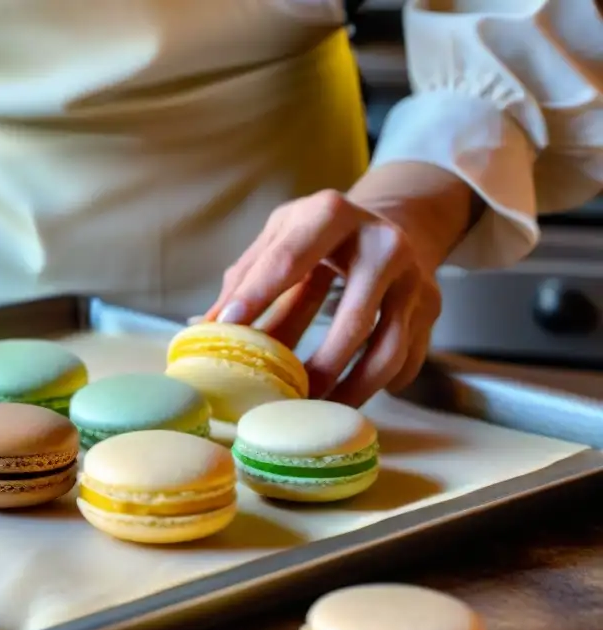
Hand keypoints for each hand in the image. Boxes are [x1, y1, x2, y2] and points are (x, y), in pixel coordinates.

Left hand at [204, 188, 446, 407]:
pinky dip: (376, 387)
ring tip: (316, 409)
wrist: (394, 220)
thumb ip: (245, 279)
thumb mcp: (280, 238)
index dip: (256, 297)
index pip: (288, 261)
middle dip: (321, 367)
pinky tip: (347, 398)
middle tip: (287, 396)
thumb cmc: (320, 236)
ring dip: (351, 390)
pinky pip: (406, 362)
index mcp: (333, 214)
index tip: (227, 330)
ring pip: (389, 351)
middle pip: (355, 320)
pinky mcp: (431, 309)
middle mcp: (383, 244)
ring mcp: (414, 279)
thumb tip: (202, 329)